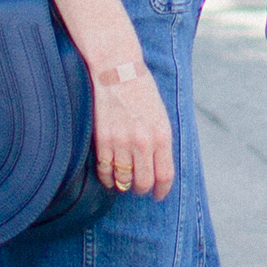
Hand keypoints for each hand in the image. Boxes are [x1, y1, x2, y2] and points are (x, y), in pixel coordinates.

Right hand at [91, 54, 174, 197]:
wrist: (117, 70)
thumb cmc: (142, 91)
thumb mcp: (161, 115)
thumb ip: (161, 141)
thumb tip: (160, 168)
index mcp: (162, 134)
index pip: (164, 175)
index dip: (161, 190)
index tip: (158, 195)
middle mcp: (143, 142)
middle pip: (142, 183)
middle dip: (141, 189)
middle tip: (139, 188)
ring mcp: (121, 142)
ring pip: (123, 180)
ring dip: (124, 185)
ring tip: (124, 182)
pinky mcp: (102, 140)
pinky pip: (104, 170)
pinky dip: (107, 177)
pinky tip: (110, 176)